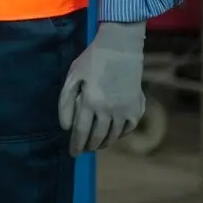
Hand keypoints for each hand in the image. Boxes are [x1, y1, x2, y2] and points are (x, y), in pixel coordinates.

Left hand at [57, 21, 145, 155]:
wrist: (120, 49)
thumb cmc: (92, 60)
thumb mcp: (73, 76)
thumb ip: (66, 101)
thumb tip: (66, 127)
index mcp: (90, 102)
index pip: (81, 132)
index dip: (76, 145)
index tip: (73, 154)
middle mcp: (109, 110)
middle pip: (97, 137)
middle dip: (88, 146)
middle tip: (83, 149)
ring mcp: (125, 111)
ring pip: (113, 136)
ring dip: (103, 143)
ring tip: (96, 144)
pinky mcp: (137, 109)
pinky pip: (127, 129)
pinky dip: (119, 135)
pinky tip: (112, 133)